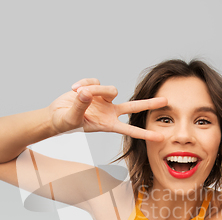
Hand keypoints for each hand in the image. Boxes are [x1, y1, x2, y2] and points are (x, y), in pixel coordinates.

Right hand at [48, 78, 166, 141]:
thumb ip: (80, 106)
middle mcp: (109, 112)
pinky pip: (95, 81)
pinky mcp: (96, 89)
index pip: (129, 129)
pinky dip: (83, 83)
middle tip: (166, 100)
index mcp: (107, 124)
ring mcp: (104, 100)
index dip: (144, 133)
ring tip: (78, 94)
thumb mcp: (71, 118)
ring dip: (95, 89)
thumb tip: (86, 93)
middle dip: (149, 103)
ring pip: (110, 89)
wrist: (55, 115)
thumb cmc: (63, 122)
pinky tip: (74, 89)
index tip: (160, 137)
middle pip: (134, 106)